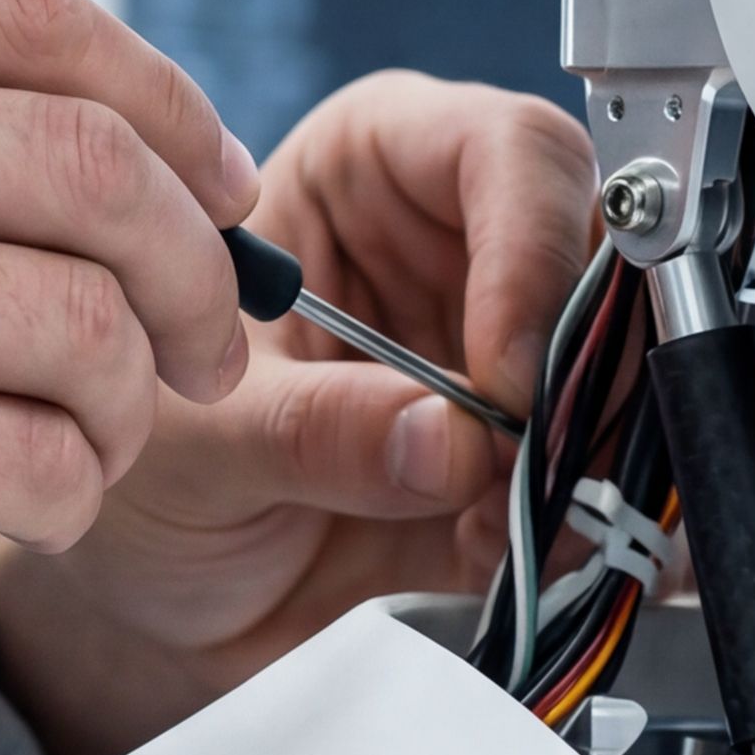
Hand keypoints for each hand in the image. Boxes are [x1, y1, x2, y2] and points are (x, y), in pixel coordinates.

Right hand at [0, 0, 255, 754]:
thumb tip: (35, 138)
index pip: (21, 7)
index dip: (163, 96)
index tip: (210, 179)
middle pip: (88, 157)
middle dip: (190, 261)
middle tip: (208, 338)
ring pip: (79, 320)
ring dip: (129, 399)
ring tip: (94, 443)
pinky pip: (25, 461)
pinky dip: (59, 495)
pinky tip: (16, 508)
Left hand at [0, 71, 599, 754]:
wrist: (141, 603)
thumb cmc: (138, 467)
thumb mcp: (193, 444)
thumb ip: (312, 432)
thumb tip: (451, 439)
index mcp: (361, 171)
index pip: (498, 151)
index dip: (530, 248)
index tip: (505, 369)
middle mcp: (451, 248)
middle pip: (594, 257)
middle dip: (578, 371)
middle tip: (535, 465)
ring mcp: (498, 357)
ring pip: (616, 373)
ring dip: (583, 460)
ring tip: (507, 531)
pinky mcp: (521, 461)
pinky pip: (600, 480)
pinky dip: (588, 529)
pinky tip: (531, 562)